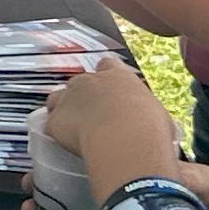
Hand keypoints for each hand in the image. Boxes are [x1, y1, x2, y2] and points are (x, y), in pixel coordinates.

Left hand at [42, 58, 177, 165]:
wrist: (126, 139)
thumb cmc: (150, 128)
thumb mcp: (158, 117)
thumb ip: (149, 115)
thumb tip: (154, 129)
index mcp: (118, 76)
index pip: (107, 65)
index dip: (106, 78)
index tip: (110, 92)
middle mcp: (90, 81)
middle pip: (79, 82)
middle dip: (83, 96)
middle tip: (93, 117)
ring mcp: (68, 98)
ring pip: (57, 98)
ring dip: (62, 109)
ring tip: (72, 128)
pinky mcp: (55, 120)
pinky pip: (50, 124)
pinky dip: (55, 133)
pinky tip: (64, 144)